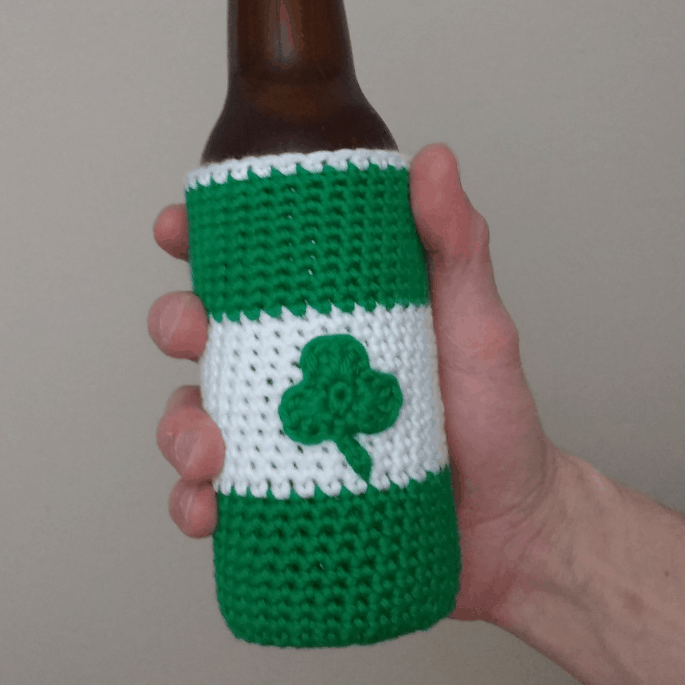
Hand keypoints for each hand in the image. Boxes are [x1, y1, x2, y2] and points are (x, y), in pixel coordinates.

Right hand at [148, 144, 562, 621]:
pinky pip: (211, 497)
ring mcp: (279, 436)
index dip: (197, 241)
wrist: (510, 525)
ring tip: (208, 453)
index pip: (248, 269)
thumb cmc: (491, 415)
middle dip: (175, 324)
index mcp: (325, 317)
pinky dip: (192, 503)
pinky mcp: (277, 498)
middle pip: (200, 333)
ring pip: (190, 417)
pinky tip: (207, 510)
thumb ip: (455, 243)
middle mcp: (290, 371)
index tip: (176, 230)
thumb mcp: (478, 320)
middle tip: (191, 333)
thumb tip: (435, 159)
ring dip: (179, 428)